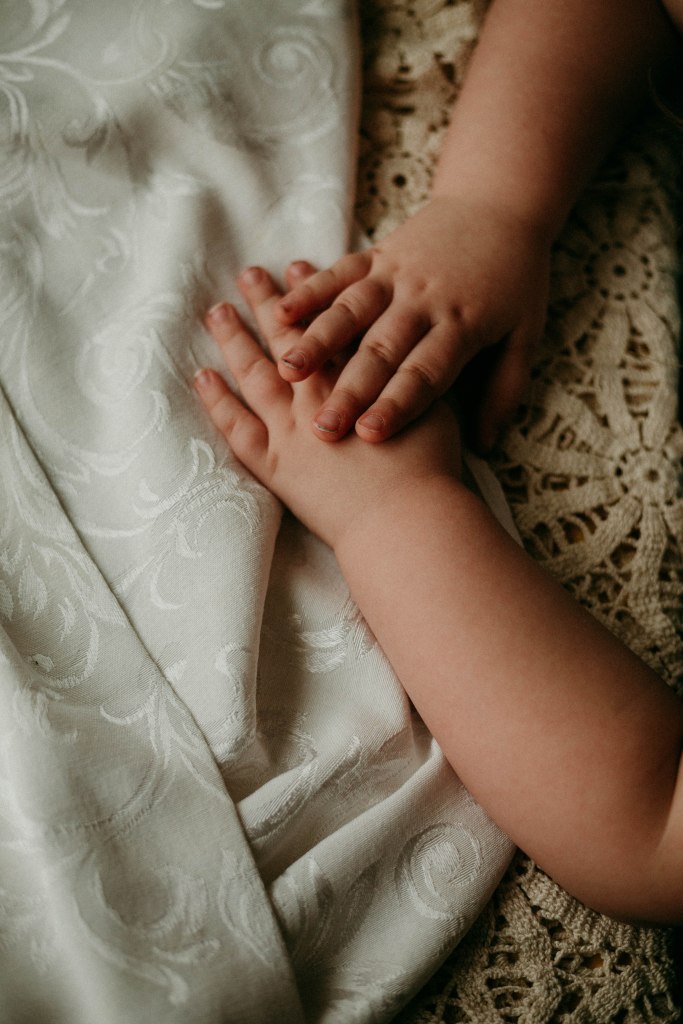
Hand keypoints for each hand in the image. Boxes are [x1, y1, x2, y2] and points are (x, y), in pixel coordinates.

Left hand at [194, 267, 461, 550]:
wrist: (407, 521)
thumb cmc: (432, 469)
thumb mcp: (440, 410)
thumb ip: (422, 380)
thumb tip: (419, 357)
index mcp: (362, 374)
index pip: (331, 322)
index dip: (313, 293)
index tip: (296, 267)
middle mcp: (321, 391)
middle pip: (290, 337)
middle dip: (268, 303)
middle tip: (249, 274)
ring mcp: (292, 427)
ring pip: (256, 372)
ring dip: (235, 338)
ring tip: (217, 311)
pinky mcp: (276, 465)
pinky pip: (237, 427)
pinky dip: (218, 401)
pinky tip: (202, 376)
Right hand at [274, 196, 551, 450]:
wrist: (502, 203)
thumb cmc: (516, 280)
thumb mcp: (526, 335)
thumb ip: (504, 390)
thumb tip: (484, 446)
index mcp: (462, 326)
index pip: (425, 373)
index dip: (397, 404)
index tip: (370, 436)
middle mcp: (424, 301)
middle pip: (382, 350)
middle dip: (350, 391)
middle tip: (322, 427)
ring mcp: (397, 275)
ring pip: (352, 311)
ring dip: (318, 342)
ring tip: (287, 371)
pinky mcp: (377, 255)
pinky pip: (340, 273)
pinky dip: (310, 290)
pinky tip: (282, 313)